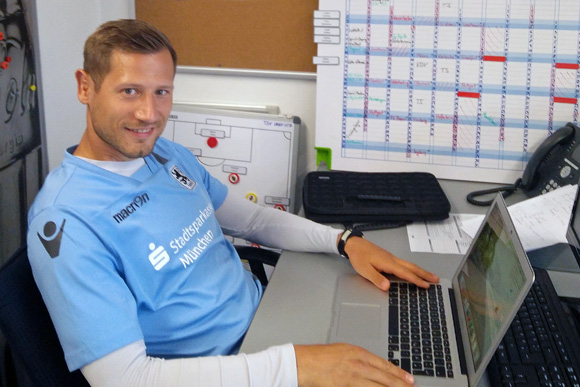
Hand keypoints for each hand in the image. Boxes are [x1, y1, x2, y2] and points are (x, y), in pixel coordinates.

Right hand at [294, 343, 413, 386]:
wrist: (303, 363)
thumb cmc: (318, 357)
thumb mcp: (342, 351)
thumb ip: (357, 359)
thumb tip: (371, 367)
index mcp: (358, 353)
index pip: (384, 365)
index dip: (398, 373)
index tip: (409, 379)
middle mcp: (358, 365)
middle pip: (385, 378)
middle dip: (400, 384)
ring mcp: (353, 378)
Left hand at [343, 236, 438, 290]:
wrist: (354, 244)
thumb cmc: (358, 256)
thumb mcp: (365, 270)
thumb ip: (376, 278)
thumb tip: (387, 287)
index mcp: (388, 263)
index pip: (406, 273)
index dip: (417, 280)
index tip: (427, 286)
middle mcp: (392, 259)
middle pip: (412, 267)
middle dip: (425, 274)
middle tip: (436, 279)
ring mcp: (391, 258)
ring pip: (409, 265)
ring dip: (420, 271)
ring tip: (429, 276)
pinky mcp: (388, 258)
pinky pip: (404, 264)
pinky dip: (412, 268)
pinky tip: (413, 271)